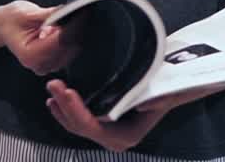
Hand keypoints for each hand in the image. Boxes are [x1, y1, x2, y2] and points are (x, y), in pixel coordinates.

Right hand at [0, 0, 80, 75]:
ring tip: (60, 22)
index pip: (59, 42)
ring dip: (72, 35)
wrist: (3, 26)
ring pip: (71, 51)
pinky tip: (60, 30)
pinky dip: (69, 40)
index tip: (81, 14)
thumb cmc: (10, 20)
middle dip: (74, 31)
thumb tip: (68, 11)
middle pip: (68, 49)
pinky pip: (68, 52)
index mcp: (30, 55)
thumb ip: (49, 14)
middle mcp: (38, 65)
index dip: (73, 27)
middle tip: (76, 14)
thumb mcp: (27, 12)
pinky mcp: (51, 63)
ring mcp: (46, 66)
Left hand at [45, 79, 169, 152]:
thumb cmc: (166, 90)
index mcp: (126, 136)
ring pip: (77, 126)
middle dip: (64, 107)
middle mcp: (114, 139)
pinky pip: (80, 122)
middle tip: (53, 84)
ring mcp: (107, 133)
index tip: (67, 92)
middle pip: (81, 127)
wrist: (171, 90)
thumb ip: (157, 101)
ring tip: (52, 90)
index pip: (94, 127)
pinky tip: (56, 101)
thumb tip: (143, 105)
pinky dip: (67, 111)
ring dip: (62, 108)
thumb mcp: (165, 93)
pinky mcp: (102, 125)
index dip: (77, 111)